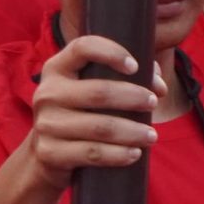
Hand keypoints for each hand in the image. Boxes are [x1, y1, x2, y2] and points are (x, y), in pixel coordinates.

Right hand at [23, 35, 158, 193]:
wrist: (46, 155)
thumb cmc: (80, 113)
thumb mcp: (91, 89)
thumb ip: (123, 77)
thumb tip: (157, 83)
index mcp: (57, 68)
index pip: (83, 48)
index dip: (111, 53)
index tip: (135, 66)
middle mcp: (47, 93)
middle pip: (99, 92)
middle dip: (133, 97)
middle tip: (153, 103)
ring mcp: (46, 124)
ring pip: (100, 127)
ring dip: (132, 131)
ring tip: (152, 135)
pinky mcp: (50, 152)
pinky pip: (92, 153)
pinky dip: (118, 155)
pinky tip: (134, 154)